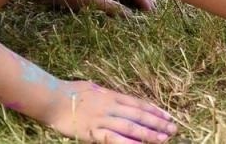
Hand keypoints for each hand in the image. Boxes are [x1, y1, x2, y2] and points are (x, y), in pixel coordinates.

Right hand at [44, 81, 176, 142]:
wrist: (52, 99)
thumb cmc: (69, 91)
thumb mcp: (92, 87)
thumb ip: (106, 94)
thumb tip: (116, 97)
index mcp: (111, 95)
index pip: (138, 103)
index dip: (154, 111)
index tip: (168, 116)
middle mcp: (110, 106)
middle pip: (139, 115)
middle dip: (158, 123)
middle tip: (173, 129)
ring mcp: (102, 119)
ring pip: (131, 127)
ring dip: (149, 133)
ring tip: (164, 138)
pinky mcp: (93, 132)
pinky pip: (114, 139)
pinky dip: (129, 143)